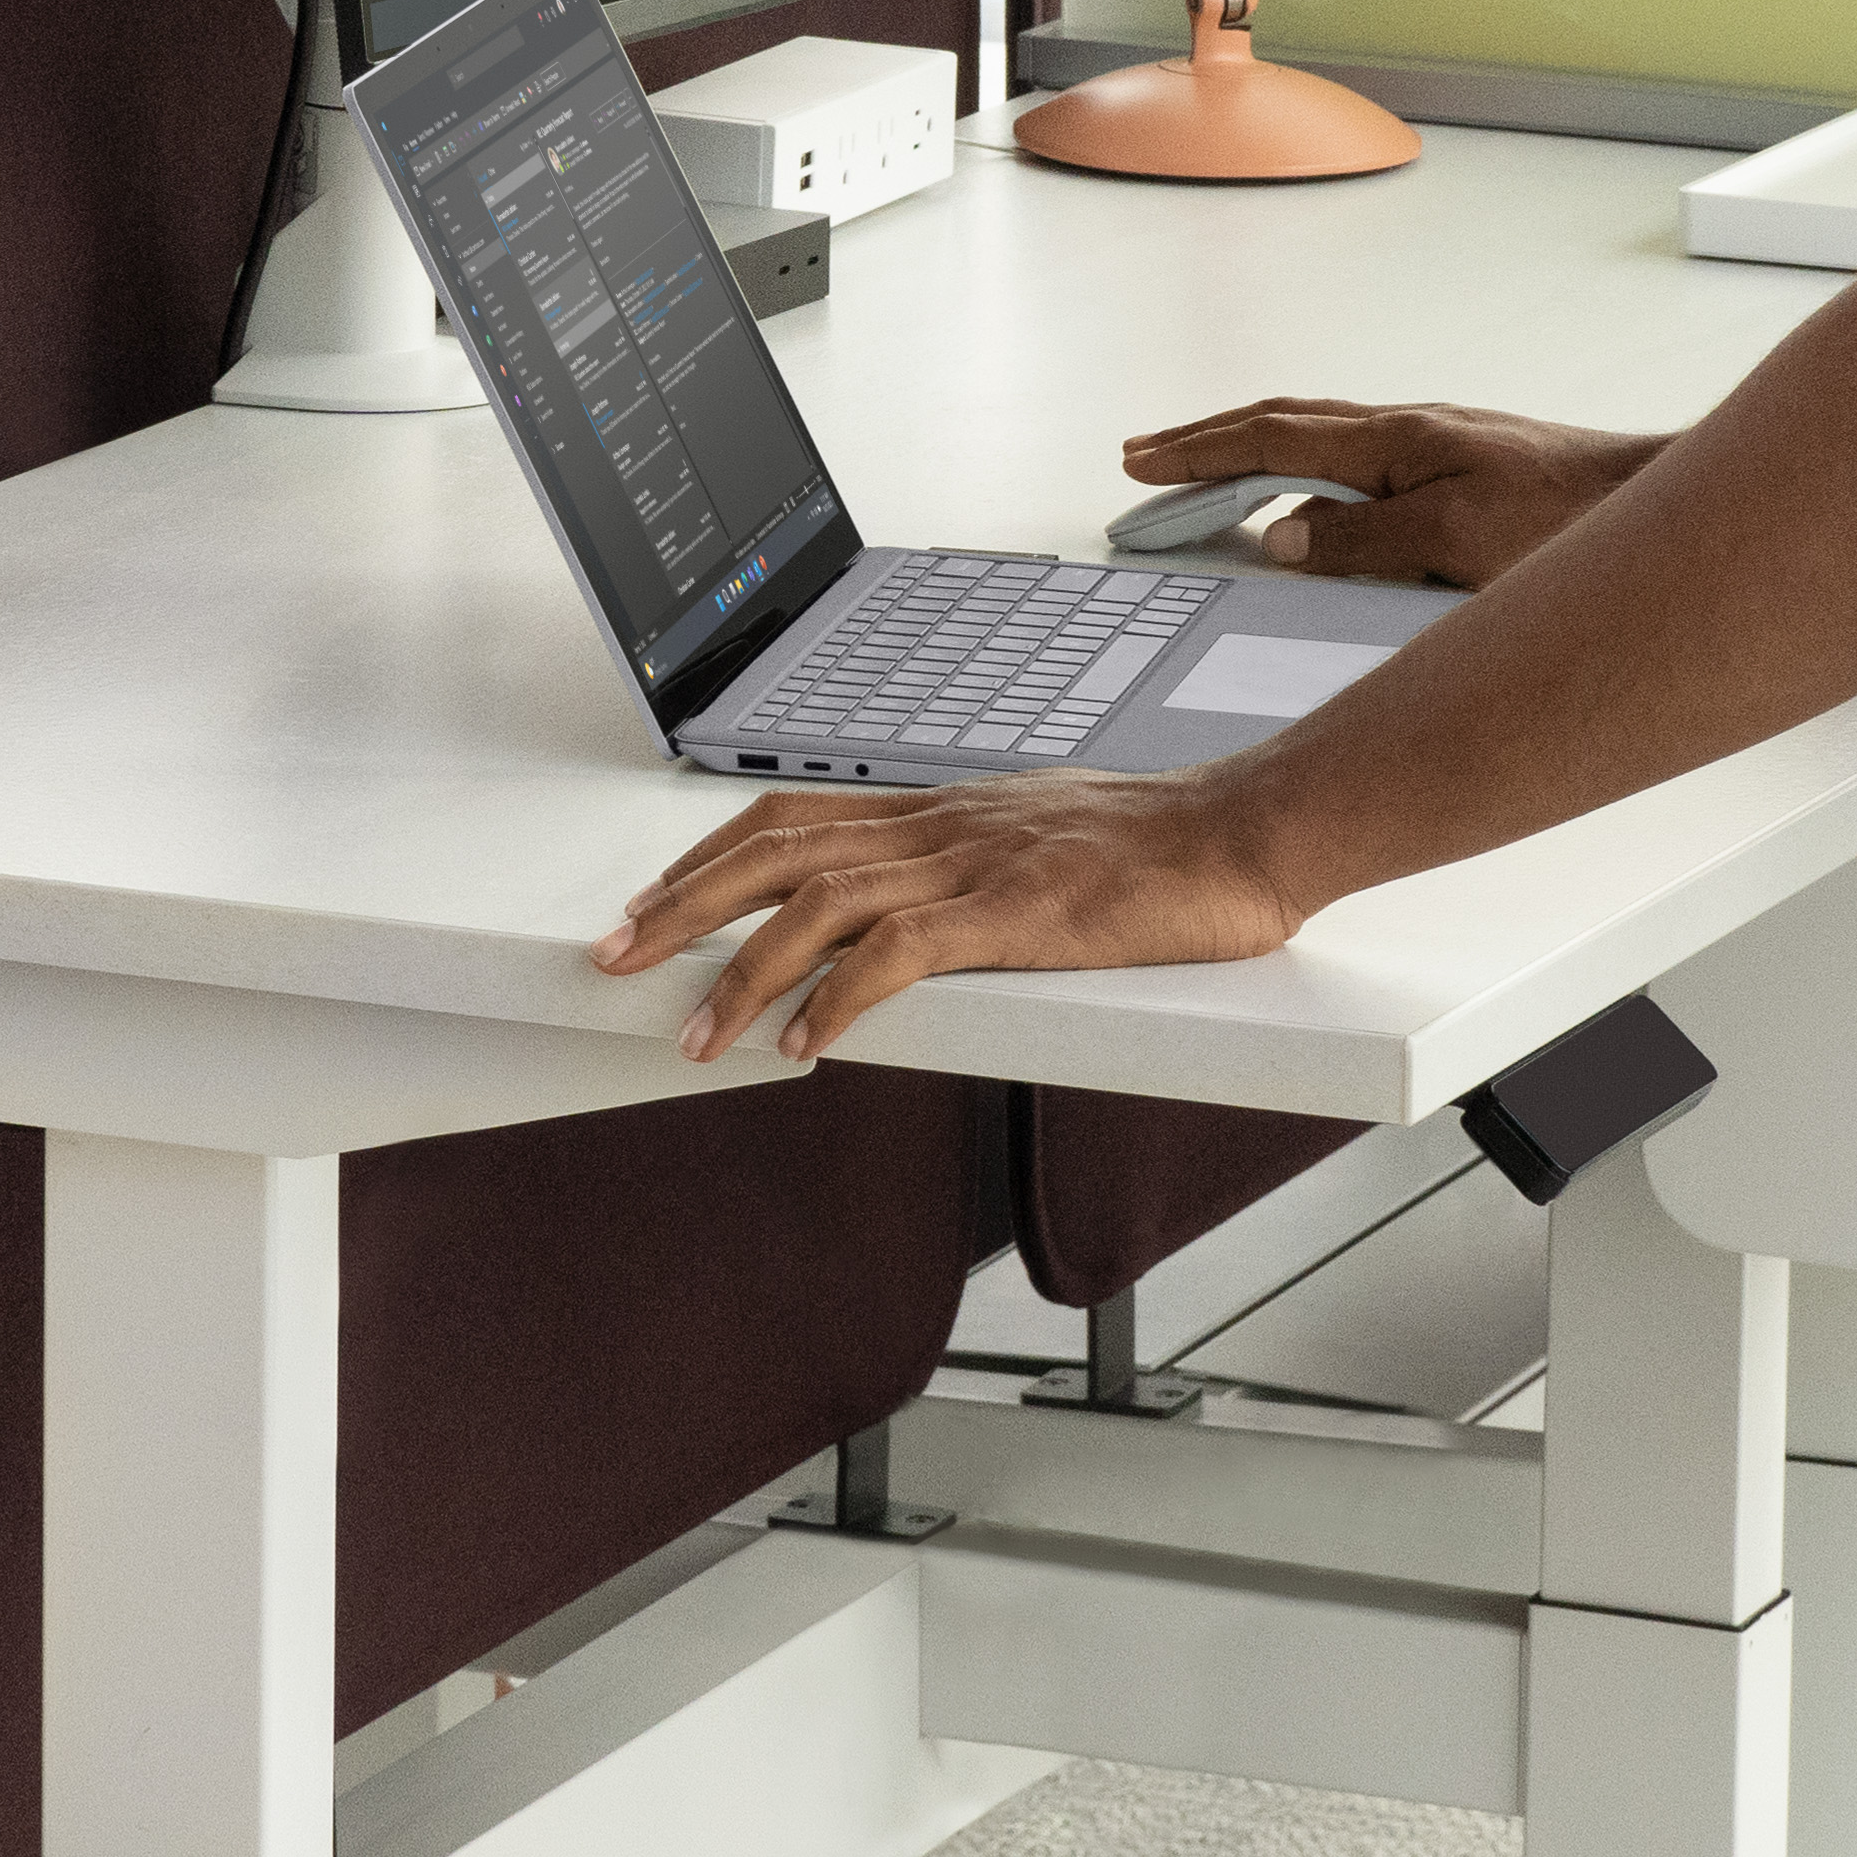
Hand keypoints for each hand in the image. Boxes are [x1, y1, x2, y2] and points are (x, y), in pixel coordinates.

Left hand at [597, 763, 1316, 1065]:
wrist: (1242, 835)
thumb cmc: (1159, 850)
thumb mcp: (1041, 844)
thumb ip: (973, 868)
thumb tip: (916, 907)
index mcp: (941, 812)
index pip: (792, 821)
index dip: (708, 861)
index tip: (649, 904)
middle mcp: (940, 829)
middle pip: (776, 854)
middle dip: (681, 909)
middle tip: (613, 957)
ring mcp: (974, 868)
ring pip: (820, 906)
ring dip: (742, 973)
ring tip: (693, 1033)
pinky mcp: (1014, 916)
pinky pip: (900, 956)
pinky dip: (838, 1000)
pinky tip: (801, 1044)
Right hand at [1113, 395, 1656, 590]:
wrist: (1646, 500)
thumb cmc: (1565, 517)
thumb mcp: (1453, 537)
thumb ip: (1361, 540)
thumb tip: (1280, 538)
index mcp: (1393, 439)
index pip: (1268, 438)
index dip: (1196, 452)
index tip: (1138, 462)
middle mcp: (1406, 432)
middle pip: (1281, 426)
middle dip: (1205, 442)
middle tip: (1145, 459)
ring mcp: (1431, 447)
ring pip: (1317, 444)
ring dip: (1251, 456)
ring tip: (1206, 480)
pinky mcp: (1456, 471)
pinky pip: (1353, 468)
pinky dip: (1303, 477)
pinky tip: (1306, 508)